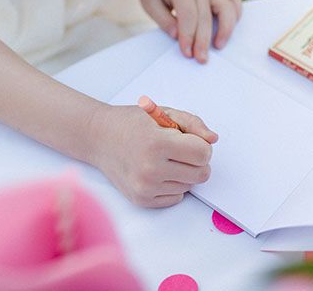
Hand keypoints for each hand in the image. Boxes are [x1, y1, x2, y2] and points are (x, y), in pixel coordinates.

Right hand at [92, 104, 217, 207]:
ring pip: (190, 186)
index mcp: (157, 143)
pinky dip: (173, 185)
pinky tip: (158, 171)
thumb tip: (213, 139)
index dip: (202, 145)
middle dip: (196, 160)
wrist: (99, 138)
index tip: (190, 140)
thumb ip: (193, 124)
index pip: (203, 154)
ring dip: (183, 173)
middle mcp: (150, 169)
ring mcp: (145, 187)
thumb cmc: (132, 123)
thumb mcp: (164, 113)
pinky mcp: (142, 200)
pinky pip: (176, 198)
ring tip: (164, 158)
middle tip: (179, 150)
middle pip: (201, 174)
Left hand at [139, 0, 242, 62]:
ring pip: (226, 7)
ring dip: (225, 29)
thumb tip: (177, 35)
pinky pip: (234, 0)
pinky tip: (230, 29)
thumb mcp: (149, 3)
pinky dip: (237, 13)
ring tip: (219, 46)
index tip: (187, 53)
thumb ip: (163, 19)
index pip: (188, 15)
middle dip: (204, 41)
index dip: (188, 36)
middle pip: (206, 17)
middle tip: (201, 59)